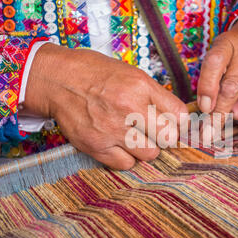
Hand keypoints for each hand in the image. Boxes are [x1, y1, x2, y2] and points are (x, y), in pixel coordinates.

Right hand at [23, 43, 187, 169]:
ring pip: (150, 154)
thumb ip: (156, 96)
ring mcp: (113, 130)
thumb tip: (177, 118)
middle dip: (164, 136)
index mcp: (141, 87)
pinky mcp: (97, 146)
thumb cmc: (95, 75)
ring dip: (145, 148)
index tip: (172, 123)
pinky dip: (125, 157)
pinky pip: (126, 164)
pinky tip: (118, 144)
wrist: (57, 80)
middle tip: (153, 131)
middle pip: (168, 138)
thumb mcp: (131, 73)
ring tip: (133, 137)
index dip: (179, 122)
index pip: (180, 115)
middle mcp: (130, 108)